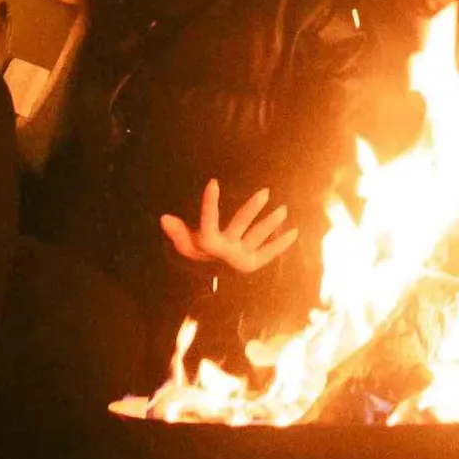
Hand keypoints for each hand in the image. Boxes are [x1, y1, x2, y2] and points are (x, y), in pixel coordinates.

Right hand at [158, 179, 299, 274]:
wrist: (212, 276)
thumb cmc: (199, 251)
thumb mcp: (186, 243)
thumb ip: (177, 232)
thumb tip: (164, 218)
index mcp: (208, 243)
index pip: (208, 220)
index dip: (210, 202)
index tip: (213, 182)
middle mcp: (226, 250)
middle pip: (240, 226)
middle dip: (251, 209)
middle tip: (265, 192)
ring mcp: (241, 257)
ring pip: (258, 237)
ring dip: (271, 223)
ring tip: (284, 209)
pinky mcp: (253, 264)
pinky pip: (269, 253)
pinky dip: (281, 244)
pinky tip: (294, 232)